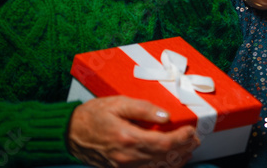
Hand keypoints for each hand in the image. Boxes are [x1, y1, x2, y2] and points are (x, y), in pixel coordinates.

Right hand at [67, 96, 198, 167]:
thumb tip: (165, 116)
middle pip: (163, 157)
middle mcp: (127, 156)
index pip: (163, 143)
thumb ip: (144, 109)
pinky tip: (170, 160)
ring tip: (188, 150)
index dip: (182, 138)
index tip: (191, 130)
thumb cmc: (93, 116)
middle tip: (196, 139)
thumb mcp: (118, 103)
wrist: (70, 133)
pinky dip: (162, 167)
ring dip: (176, 160)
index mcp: (127, 138)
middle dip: (184, 148)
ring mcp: (123, 166)